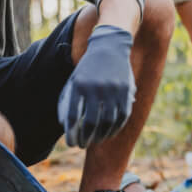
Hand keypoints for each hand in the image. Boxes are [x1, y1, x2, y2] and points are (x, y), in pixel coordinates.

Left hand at [57, 25, 135, 147]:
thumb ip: (68, 100)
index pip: (73, 116)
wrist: (110, 47)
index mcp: (79, 84)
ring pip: (107, 122)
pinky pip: (121, 116)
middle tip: (82, 145)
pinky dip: (115, 129)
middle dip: (85, 138)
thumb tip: (65, 124)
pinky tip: (108, 134)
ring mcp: (112, 90)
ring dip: (100, 136)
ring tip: (94, 141)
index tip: (71, 143)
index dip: (71, 133)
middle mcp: (96, 88)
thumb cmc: (88, 67)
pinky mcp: (126, 91)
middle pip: (90, 122)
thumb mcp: (74, 79)